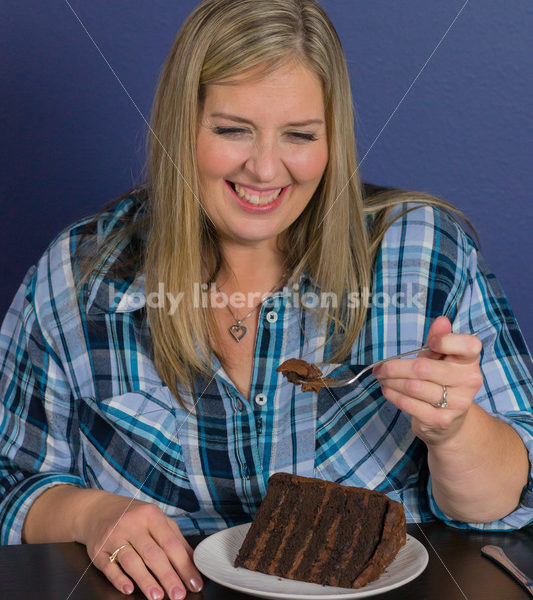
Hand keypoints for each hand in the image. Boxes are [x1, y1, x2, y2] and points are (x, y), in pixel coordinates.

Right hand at [80, 492, 202, 598]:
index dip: (184, 565)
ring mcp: (113, 536)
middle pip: (152, 553)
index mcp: (151, 515)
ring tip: (157, 597)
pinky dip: (119, 579)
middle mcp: (132, 524)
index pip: (170, 543)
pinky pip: (109, 567)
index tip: (193, 583)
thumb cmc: (134, 517)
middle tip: (178, 594)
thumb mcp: (156, 519)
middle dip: (167, 576)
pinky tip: (129, 589)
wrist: (98, 510)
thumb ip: (175, 538)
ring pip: (131, 561)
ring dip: (145, 580)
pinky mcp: (98, 550)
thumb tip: (193, 561)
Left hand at [372, 316, 483, 445]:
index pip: (468, 345)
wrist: (449, 421)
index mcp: (469, 361)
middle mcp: (469, 381)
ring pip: (413, 387)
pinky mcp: (442, 420)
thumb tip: (441, 320)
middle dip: (395, 367)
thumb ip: (438, 339)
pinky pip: (409, 404)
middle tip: (380, 367)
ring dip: (390, 381)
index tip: (431, 343)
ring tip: (382, 378)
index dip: (447, 341)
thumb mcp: (439, 358)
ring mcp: (457, 403)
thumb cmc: (440, 380)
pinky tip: (388, 390)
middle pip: (423, 368)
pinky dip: (393, 395)